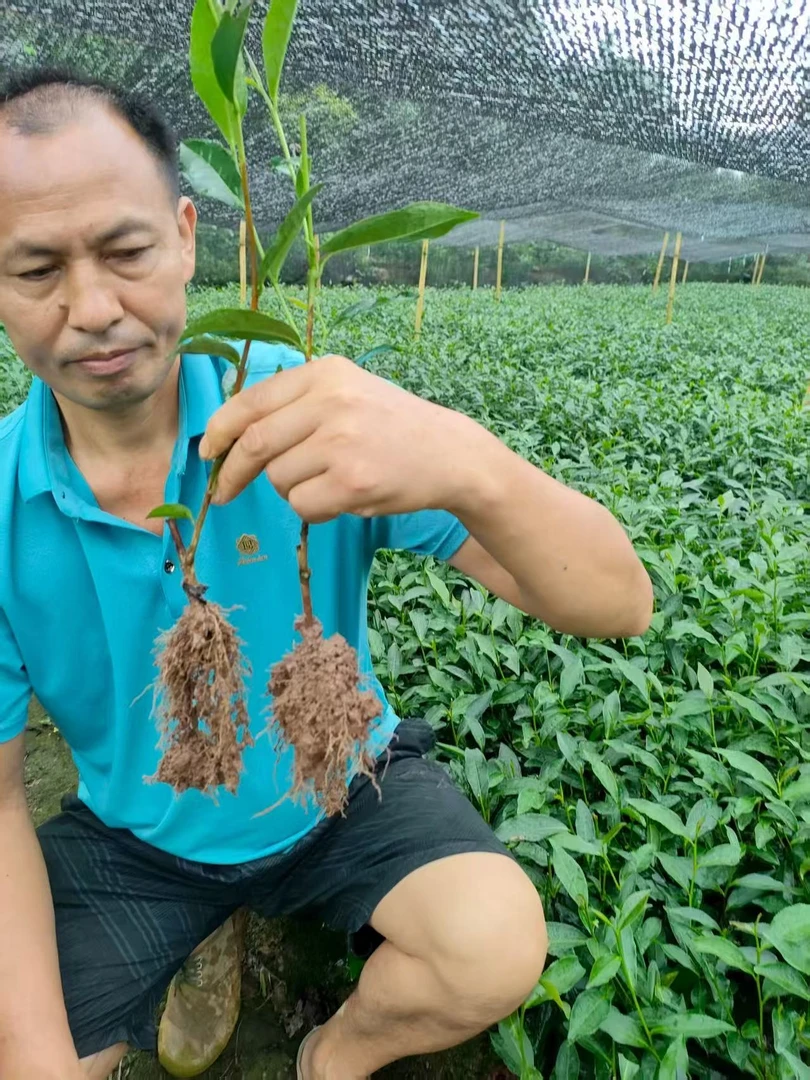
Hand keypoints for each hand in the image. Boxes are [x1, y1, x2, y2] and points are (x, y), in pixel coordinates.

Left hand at [199, 355, 488, 522]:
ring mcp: (341, 442)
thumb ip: (298, 403)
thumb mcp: (349, 392)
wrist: (451, 455)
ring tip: (328, 483)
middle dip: (232, 472)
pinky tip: (341, 499)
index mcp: (325, 373)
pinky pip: (302, 504)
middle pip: (254, 442)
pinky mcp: (352, 481)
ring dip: (291, 490)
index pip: (252, 400)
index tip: (208, 452)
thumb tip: (230, 434)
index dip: (220, 429)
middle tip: (223, 492)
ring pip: (278, 478)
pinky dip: (312, 510)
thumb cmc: (393, 427)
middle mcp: (331, 401)